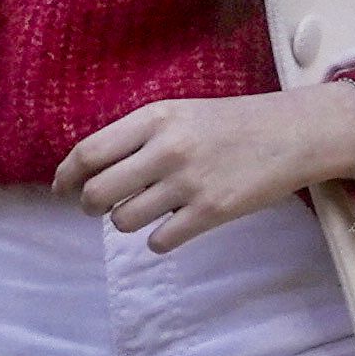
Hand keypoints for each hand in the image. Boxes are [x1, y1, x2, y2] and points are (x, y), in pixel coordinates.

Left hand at [59, 83, 354, 249]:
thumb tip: (90, 170)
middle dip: (89, 206)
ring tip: (142, 212)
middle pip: (97, 192)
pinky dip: (158, 239)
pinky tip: (172, 227)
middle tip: (98, 207)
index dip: (66, 176)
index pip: (89, 152)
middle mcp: (166, 149)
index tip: (62, 189)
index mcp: (154, 118)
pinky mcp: (211, 212)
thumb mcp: (179, 114)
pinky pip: (160, 240)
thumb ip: (137, 136)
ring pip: (124, 220)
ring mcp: (189, 183)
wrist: (293, 133)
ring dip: (125, 222)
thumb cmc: (230, 123)